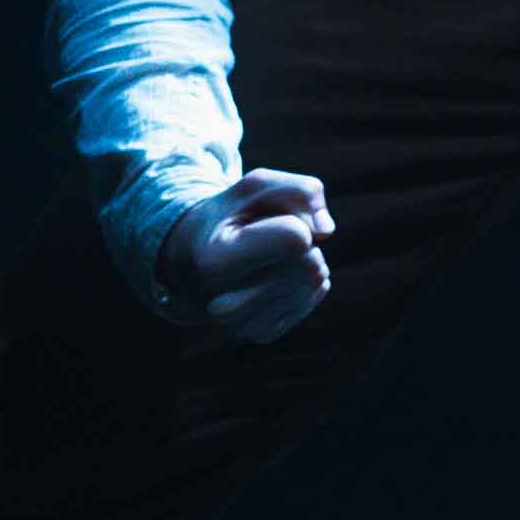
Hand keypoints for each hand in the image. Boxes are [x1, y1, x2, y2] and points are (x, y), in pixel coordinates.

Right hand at [154, 168, 332, 345]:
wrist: (194, 260)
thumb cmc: (231, 217)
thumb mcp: (257, 186)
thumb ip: (302, 191)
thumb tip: (326, 231)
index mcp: (215, 263)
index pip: (297, 238)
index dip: (294, 220)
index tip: (261, 223)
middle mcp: (223, 306)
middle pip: (310, 263)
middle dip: (304, 241)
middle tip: (266, 239)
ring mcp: (242, 326)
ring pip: (316, 280)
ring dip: (307, 258)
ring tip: (269, 256)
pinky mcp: (263, 334)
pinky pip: (317, 293)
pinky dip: (307, 276)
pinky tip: (277, 274)